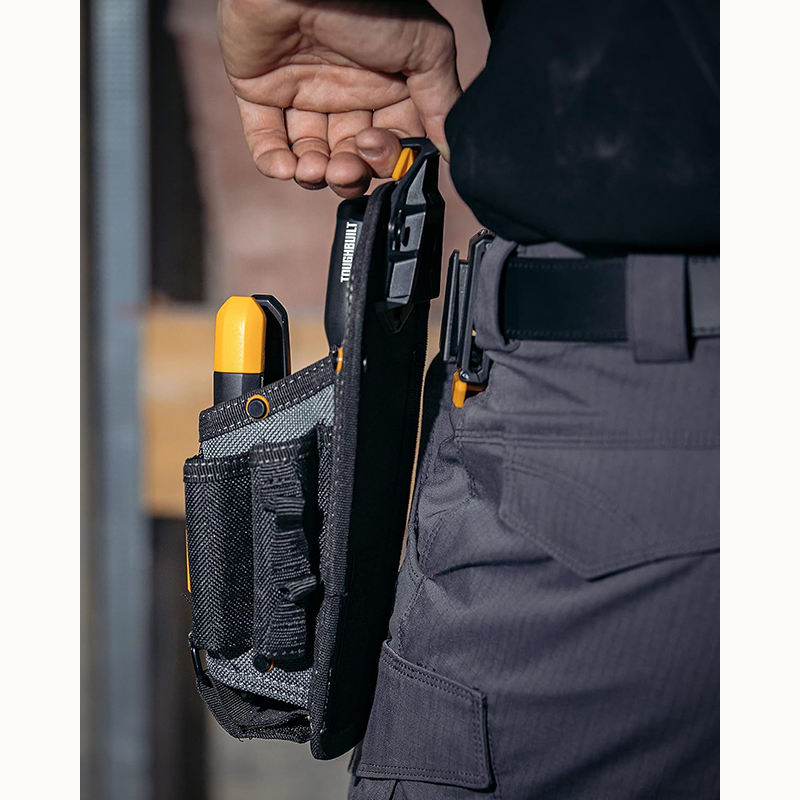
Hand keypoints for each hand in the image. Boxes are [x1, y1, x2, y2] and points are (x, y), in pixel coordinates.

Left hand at [218, 0, 460, 196]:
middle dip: (350, 173)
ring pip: (311, 157)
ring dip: (314, 175)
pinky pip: (265, 141)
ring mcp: (302, 93)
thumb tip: (452, 153)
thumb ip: (441, 103)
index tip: (374, 146)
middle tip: (345, 166)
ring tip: (314, 169)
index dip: (385, 159)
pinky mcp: (259, 92)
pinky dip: (273, 163)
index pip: (390, 144)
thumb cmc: (372, 5)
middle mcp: (346, 94)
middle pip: (351, 157)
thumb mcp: (425, 50)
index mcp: (386, 87)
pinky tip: (285, 167)